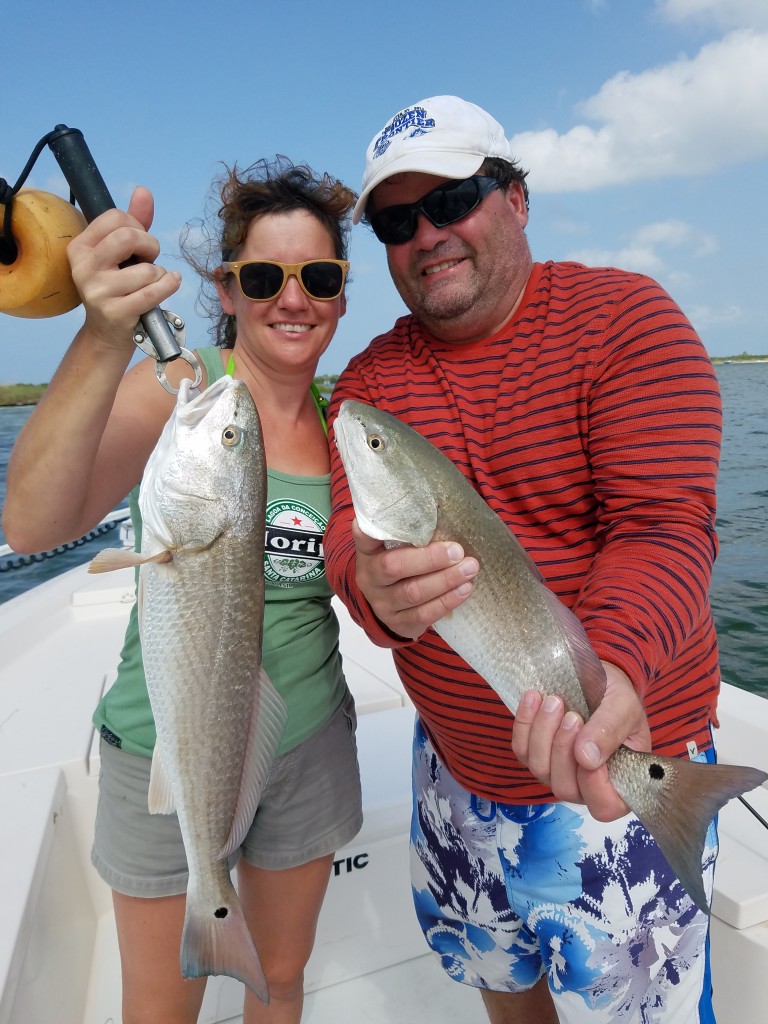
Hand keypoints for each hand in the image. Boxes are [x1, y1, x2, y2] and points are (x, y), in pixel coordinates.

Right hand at [67, 186, 180, 344]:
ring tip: (151, 282)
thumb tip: (143, 191)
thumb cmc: (117, 287)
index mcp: (80, 247)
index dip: (137, 225)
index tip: (139, 242)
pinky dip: (169, 285)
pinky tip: (170, 283)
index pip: (115, 217)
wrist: (107, 332)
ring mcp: (98, 292)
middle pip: (129, 237)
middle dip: (151, 245)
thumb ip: (133, 222)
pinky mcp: (116, 312)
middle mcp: (83, 267)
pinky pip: (153, 292)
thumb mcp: (120, 254)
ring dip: (159, 274)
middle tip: (150, 258)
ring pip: (147, 270)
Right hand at [352, 519, 478, 638]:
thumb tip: (447, 512)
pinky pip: (423, 614)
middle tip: (457, 550)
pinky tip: (464, 589)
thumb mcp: (397, 547)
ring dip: (445, 580)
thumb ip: (411, 533)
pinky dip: (447, 601)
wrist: (393, 607)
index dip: (372, 529)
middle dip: (429, 559)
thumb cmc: (402, 565)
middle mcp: (369, 577)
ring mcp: (381, 603)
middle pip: (394, 566)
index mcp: (368, 551)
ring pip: (413, 592)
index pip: (365, 536)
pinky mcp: (398, 623)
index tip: (391, 516)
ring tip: (469, 568)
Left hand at [511, 662, 651, 820]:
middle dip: (563, 750)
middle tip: (572, 716)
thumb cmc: (617, 697)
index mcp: (618, 781)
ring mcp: (556, 772)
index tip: (587, 749)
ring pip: (539, 768)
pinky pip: (521, 750)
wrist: (594, 676)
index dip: (594, 786)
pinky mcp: (534, 754)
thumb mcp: (624, 707)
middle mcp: (585, 785)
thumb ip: (610, 731)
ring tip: (554, 701)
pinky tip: (534, 698)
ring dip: (543, 733)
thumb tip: (587, 758)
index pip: (605, 806)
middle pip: (565, 787)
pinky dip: (524, 723)